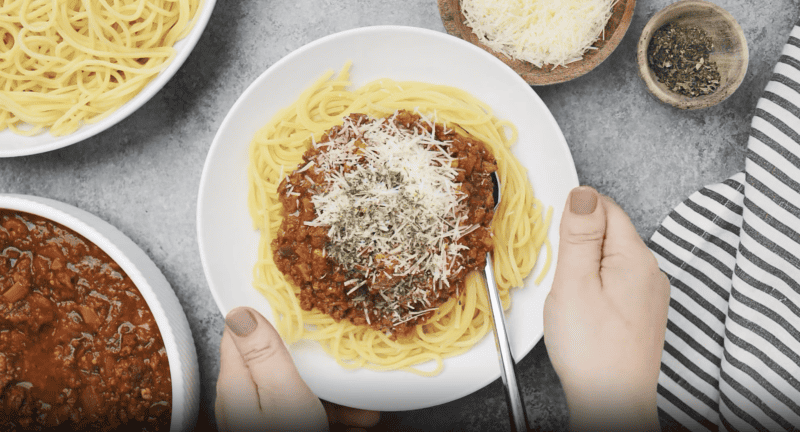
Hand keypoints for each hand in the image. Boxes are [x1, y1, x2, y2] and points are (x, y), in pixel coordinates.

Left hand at [216, 307, 379, 430]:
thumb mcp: (283, 396)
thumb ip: (263, 353)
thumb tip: (239, 311)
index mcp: (237, 384)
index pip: (242, 332)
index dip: (270, 315)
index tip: (301, 305)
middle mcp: (243, 400)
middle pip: (274, 360)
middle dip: (311, 357)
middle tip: (340, 355)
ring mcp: (260, 420)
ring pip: (296, 389)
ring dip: (330, 391)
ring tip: (361, 404)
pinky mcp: (278, 431)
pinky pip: (304, 413)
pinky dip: (331, 414)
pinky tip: (358, 420)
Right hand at [543, 186, 669, 431]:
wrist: (612, 401)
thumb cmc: (593, 351)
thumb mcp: (575, 283)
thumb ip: (579, 234)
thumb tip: (583, 192)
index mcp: (635, 257)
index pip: (605, 207)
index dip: (575, 217)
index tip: (559, 242)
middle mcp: (650, 272)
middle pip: (608, 232)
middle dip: (578, 244)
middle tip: (563, 279)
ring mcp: (648, 294)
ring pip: (609, 258)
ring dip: (585, 267)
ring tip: (572, 298)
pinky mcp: (641, 312)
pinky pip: (614, 282)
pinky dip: (594, 287)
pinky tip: (584, 311)